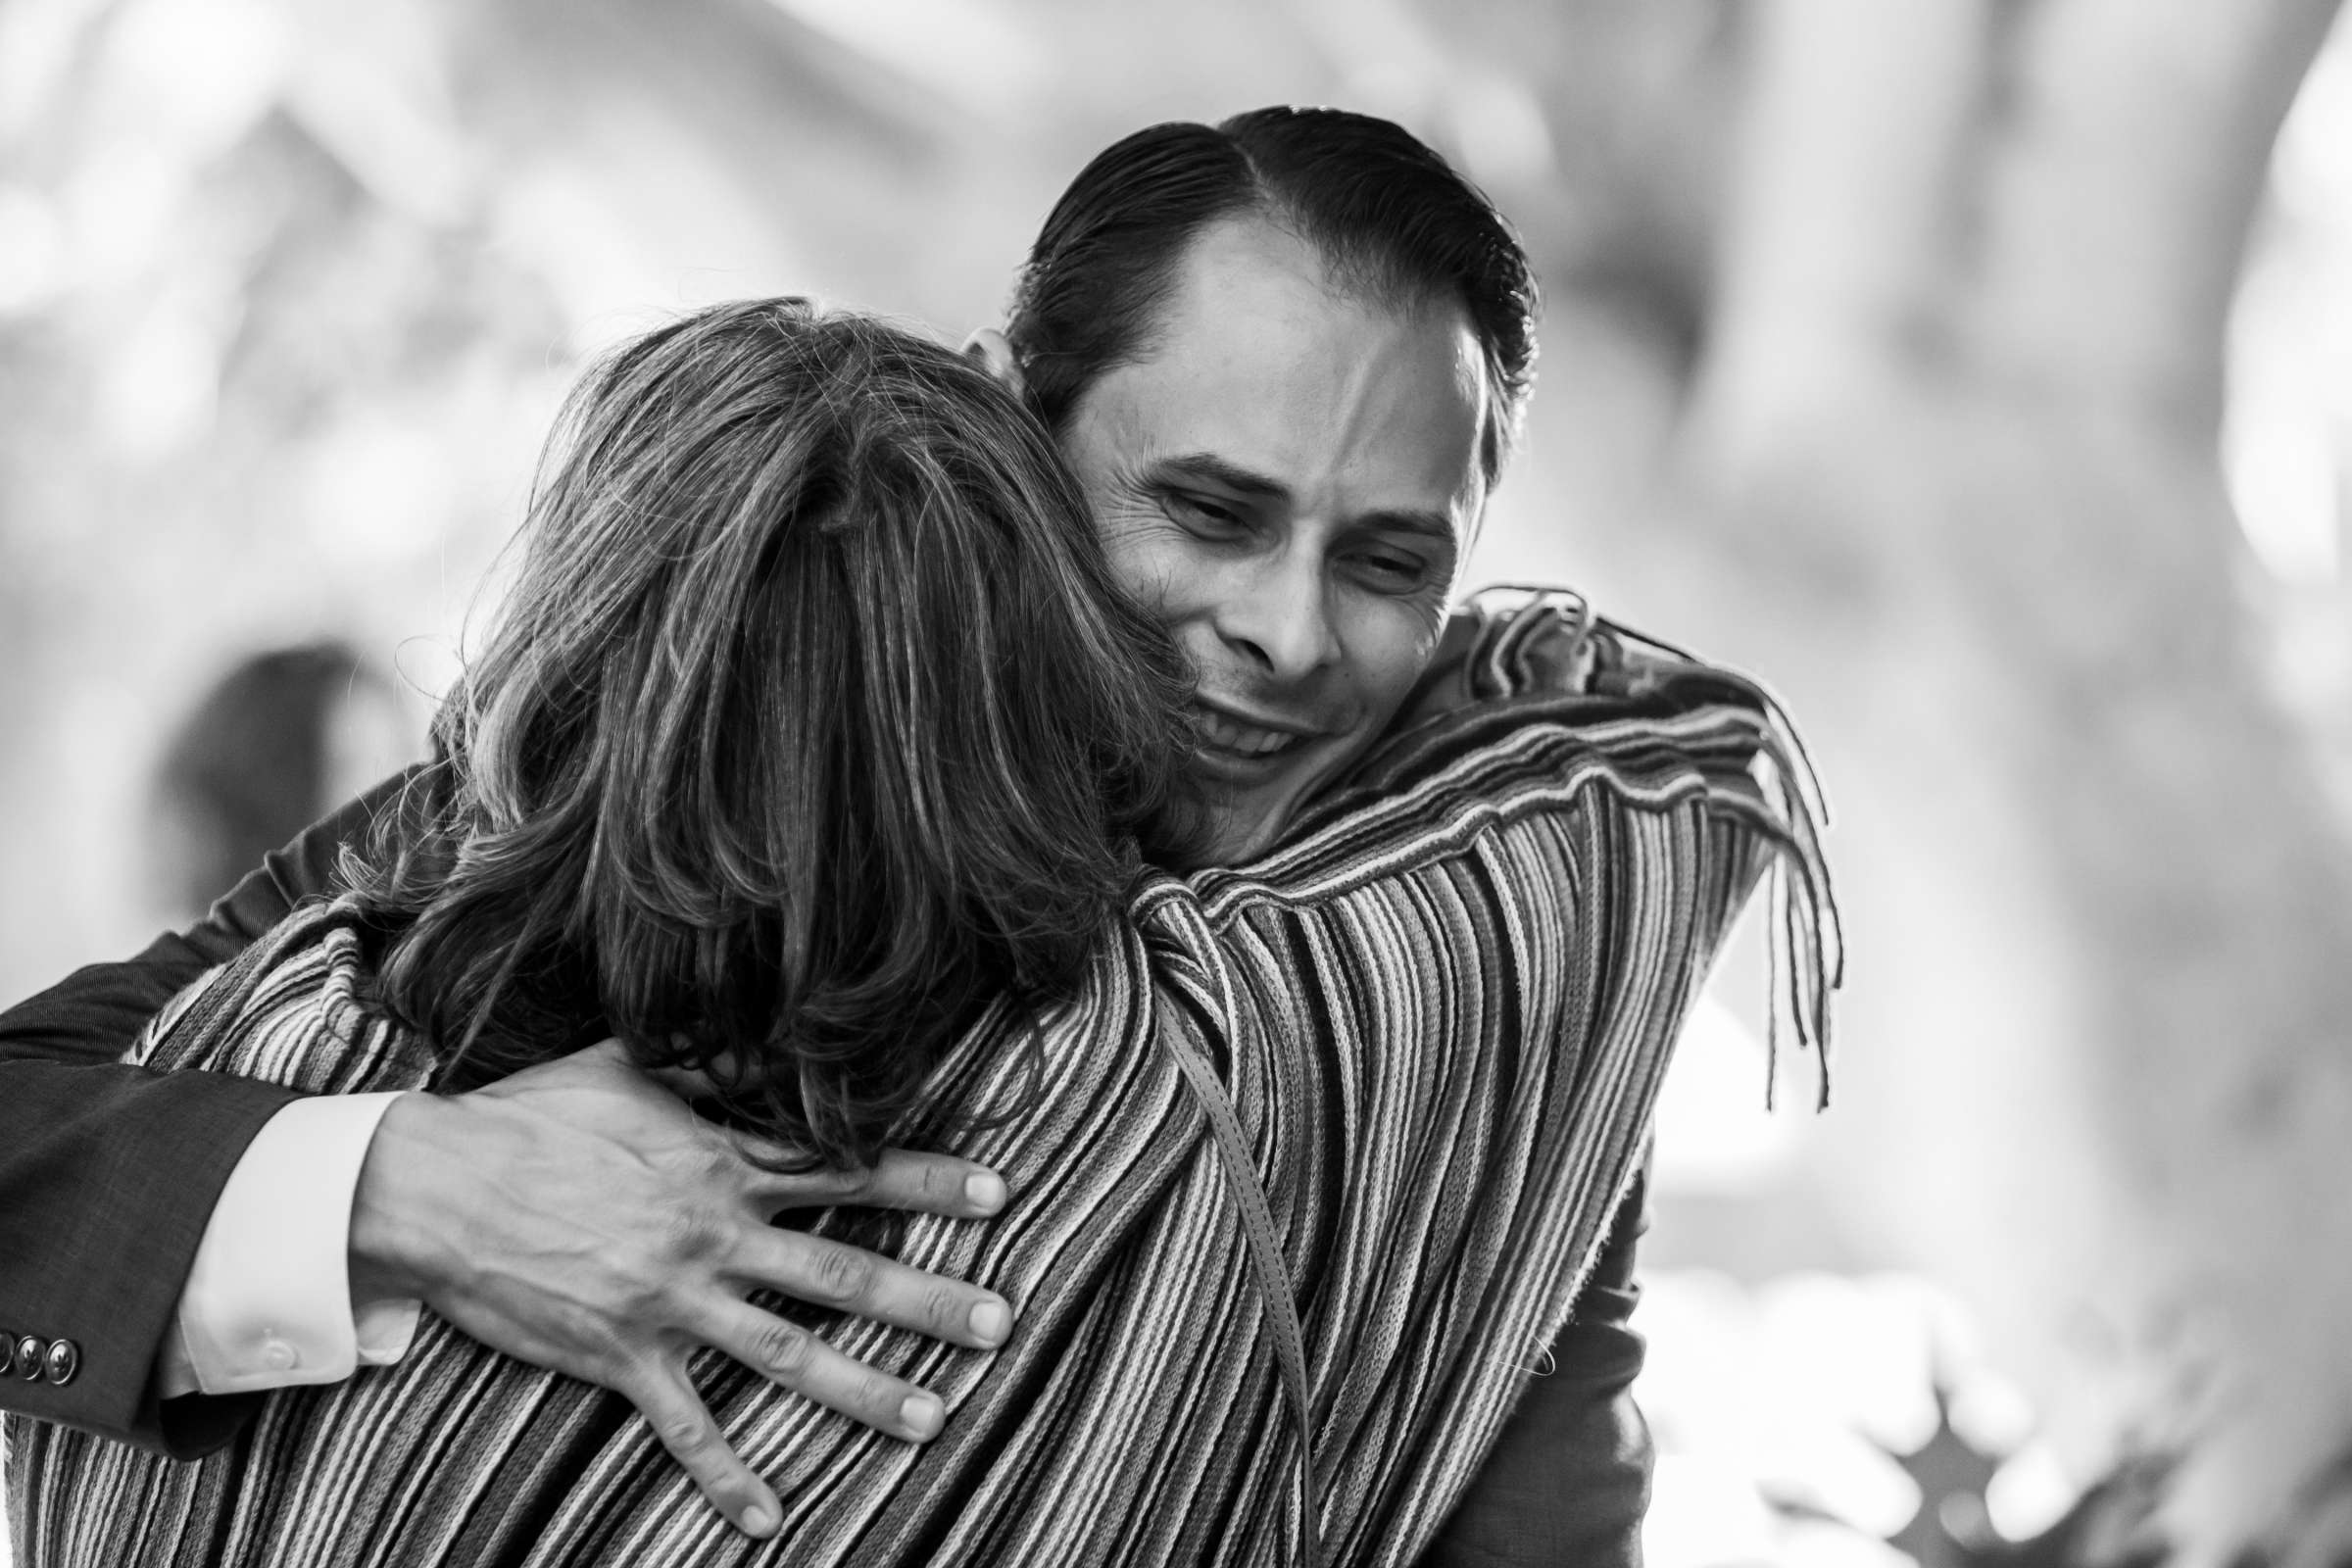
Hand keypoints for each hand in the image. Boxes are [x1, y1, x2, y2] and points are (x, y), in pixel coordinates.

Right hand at [346, 1040, 1012, 1539]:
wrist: (436, 1186)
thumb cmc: (531, 1115)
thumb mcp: (629, 1065)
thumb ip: (712, 1062)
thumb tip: (773, 1033)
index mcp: (721, 1161)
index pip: (846, 1170)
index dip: (926, 1183)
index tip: (997, 1195)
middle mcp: (712, 1234)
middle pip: (843, 1272)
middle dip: (930, 1300)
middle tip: (1000, 1322)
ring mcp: (671, 1301)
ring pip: (789, 1354)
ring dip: (866, 1390)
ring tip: (934, 1417)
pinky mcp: (623, 1357)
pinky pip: (686, 1426)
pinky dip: (729, 1475)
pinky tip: (770, 1519)